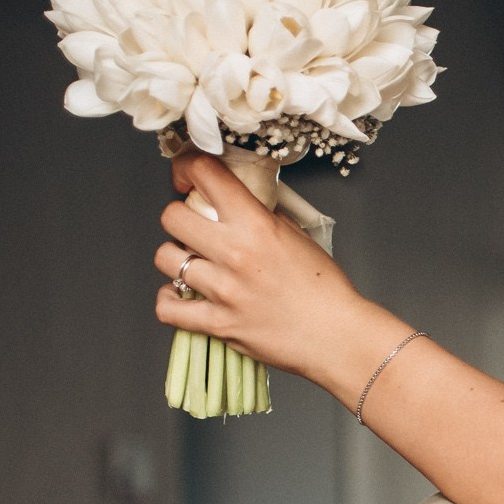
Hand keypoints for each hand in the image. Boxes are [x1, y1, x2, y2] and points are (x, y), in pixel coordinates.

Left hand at [153, 154, 400, 404]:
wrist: (337, 336)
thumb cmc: (324, 289)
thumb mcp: (297, 234)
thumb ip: (261, 215)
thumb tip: (233, 201)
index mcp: (256, 224)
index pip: (203, 173)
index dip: (187, 168)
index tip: (187, 178)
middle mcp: (234, 253)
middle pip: (171, 216)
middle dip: (179, 217)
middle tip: (192, 227)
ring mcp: (223, 290)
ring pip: (166, 258)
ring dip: (176, 259)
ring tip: (194, 265)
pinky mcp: (218, 324)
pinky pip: (168, 308)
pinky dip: (169, 301)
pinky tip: (182, 296)